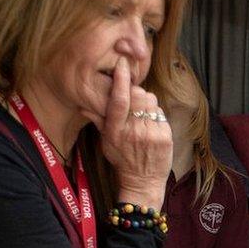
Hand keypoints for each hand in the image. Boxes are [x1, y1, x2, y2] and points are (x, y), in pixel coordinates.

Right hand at [87, 57, 171, 211]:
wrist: (143, 183)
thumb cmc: (122, 160)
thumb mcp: (106, 142)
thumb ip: (98, 121)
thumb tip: (83, 105)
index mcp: (116, 130)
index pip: (118, 99)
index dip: (121, 79)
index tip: (122, 64)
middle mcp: (133, 131)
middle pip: (138, 94)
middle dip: (136, 93)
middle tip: (134, 102)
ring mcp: (151, 134)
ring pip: (151, 100)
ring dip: (147, 103)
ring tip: (142, 116)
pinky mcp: (165, 137)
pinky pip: (161, 112)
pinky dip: (156, 115)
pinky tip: (151, 125)